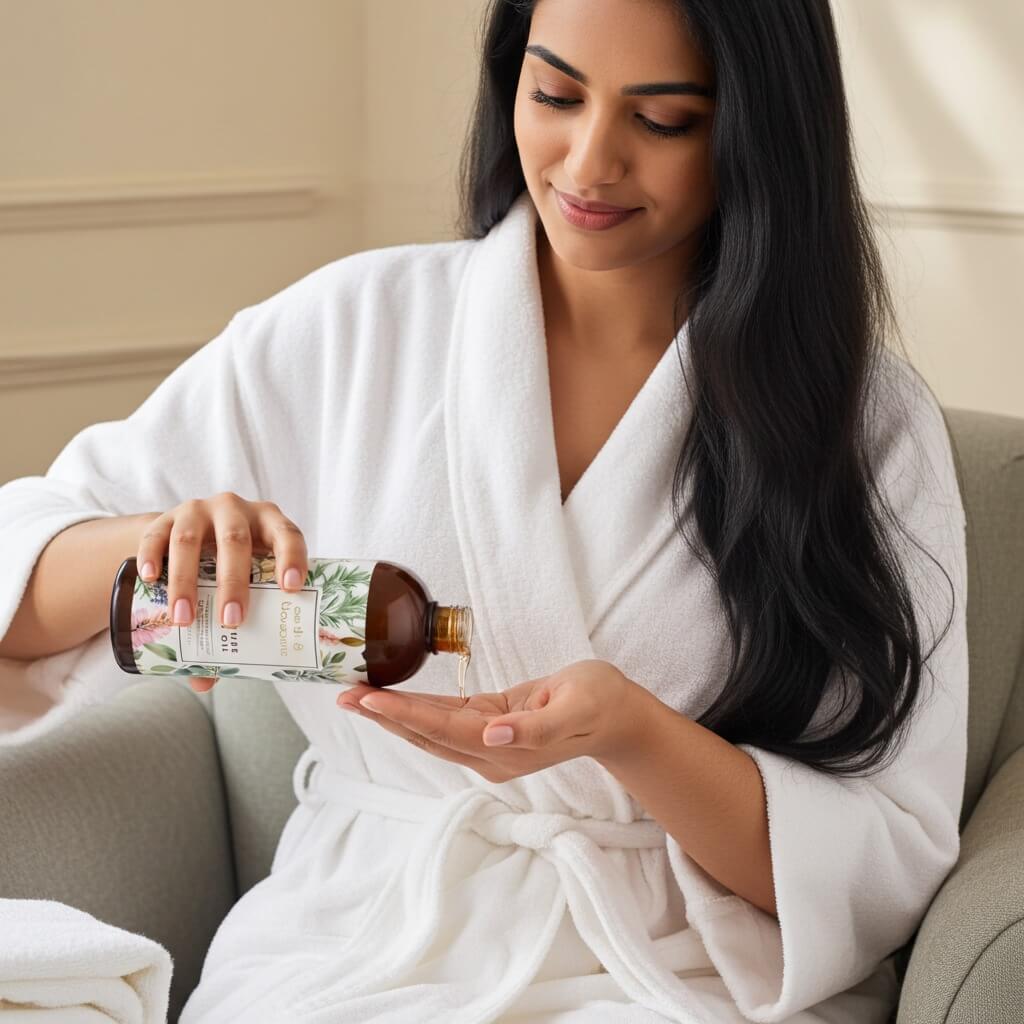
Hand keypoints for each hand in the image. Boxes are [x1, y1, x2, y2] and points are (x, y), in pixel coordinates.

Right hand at [135, 492, 308, 690]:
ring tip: (184, 618)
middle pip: (236, 541)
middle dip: (233, 582)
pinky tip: (150, 580)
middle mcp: (235, 510)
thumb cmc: (229, 566)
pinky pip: (155, 534)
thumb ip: (233, 625)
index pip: (288, 535)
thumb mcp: (241, 585)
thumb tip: (206, 681)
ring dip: (186, 579)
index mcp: (269, 523)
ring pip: (190, 539)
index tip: (291, 588)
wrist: (189, 533)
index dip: (292, 559)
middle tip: (231, 621)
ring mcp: (198, 510)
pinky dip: (152, 556)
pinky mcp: (163, 517)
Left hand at [336, 659, 646, 782]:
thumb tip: (494, 736)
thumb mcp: (576, 706)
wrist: (618, 716)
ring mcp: (490, 745)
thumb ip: (536, 727)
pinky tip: (393, 701)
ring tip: (356, 697)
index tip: (369, 699)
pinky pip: (444, 722)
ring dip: (392, 716)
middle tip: (344, 696)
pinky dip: (414, 711)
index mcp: (508, 747)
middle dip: (384, 717)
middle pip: (426, 735)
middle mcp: (491, 753)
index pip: (444, 730)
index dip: (405, 714)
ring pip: (430, 732)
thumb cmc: (601, 703)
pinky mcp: (491, 730)